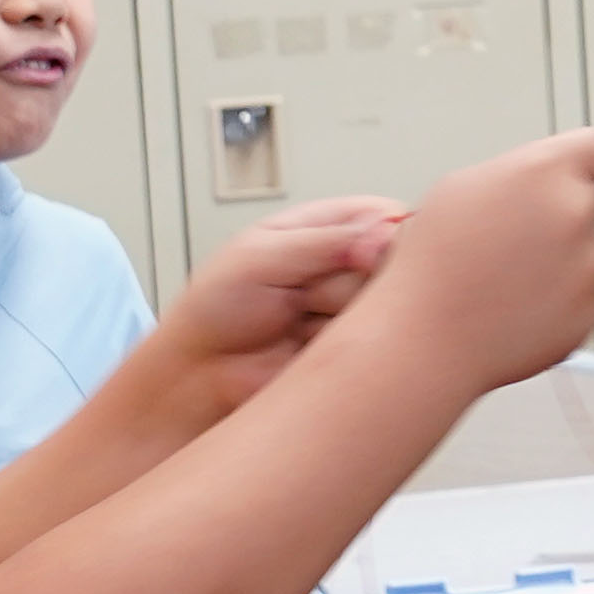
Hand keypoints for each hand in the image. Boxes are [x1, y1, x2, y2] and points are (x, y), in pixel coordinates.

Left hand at [154, 196, 404, 421]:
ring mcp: (354, 313)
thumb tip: (382, 233)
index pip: (388, 218)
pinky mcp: (355, 356)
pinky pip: (376, 353)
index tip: (356, 258)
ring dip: (337, 321)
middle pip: (393, 268)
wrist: (199, 375)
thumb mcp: (262, 256)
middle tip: (302, 296)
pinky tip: (305, 352)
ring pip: (387, 313)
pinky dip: (339, 353)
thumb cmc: (216, 307)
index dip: (381, 240)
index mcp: (330, 227)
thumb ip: (324, 242)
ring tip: (296, 324)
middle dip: (344, 286)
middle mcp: (350, 268)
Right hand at [352, 131, 593, 398]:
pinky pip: (586, 291)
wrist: (429, 340)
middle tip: (514, 237)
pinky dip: (562, 297)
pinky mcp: (592, 308)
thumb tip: (546, 175)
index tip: (580, 172)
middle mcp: (575, 212)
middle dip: (561, 213)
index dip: (586, 161)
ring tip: (506, 278)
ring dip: (562, 257)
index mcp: (545, 171)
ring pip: (589, 248)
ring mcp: (589, 264)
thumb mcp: (462, 187)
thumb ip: (520, 172)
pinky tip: (517, 303)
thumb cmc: (435, 265)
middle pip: (589, 199)